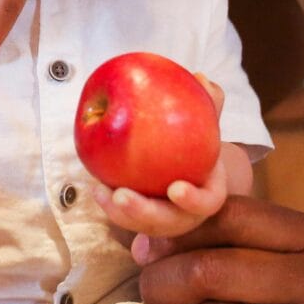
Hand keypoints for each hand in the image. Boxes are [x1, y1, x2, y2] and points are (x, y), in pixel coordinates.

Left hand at [101, 75, 231, 239]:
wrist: (190, 165)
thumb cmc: (200, 140)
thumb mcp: (207, 122)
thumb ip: (208, 102)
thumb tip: (200, 77)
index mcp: (209, 193)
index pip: (207, 202)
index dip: (193, 199)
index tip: (175, 188)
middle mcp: (187, 215)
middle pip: (168, 222)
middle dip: (143, 212)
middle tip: (122, 195)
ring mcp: (164, 221)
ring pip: (142, 225)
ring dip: (119, 213)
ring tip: (100, 191)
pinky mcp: (142, 221)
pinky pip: (125, 217)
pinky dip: (109, 204)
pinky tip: (94, 186)